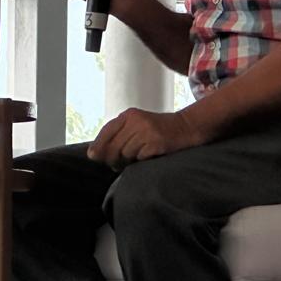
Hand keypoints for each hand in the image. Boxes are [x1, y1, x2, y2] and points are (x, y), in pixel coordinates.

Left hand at [87, 108, 203, 167]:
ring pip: (126, 154)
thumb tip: (93, 154)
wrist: (188, 127)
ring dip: (129, 161)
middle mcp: (136, 120)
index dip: (98, 146)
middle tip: (116, 165)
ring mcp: (146, 131)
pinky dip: (142, 160)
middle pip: (113, 146)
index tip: (93, 157)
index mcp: (129, 115)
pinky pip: (140, 158)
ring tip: (137, 158)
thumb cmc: (159, 130)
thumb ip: (118, 136)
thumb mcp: (138, 126)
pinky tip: (149, 156)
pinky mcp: (156, 142)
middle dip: (112, 158)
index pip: (106, 131)